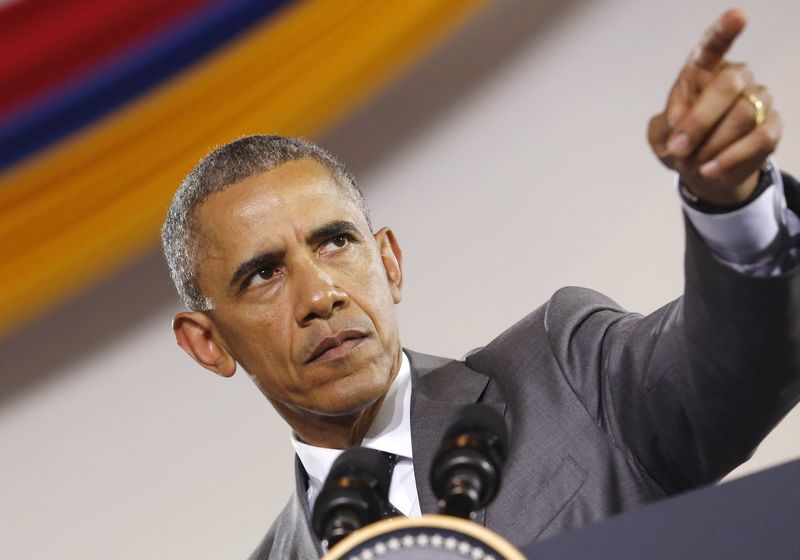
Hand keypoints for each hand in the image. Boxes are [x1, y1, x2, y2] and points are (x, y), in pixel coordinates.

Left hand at [648, 9, 781, 205]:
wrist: (702, 172)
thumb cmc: (679, 144)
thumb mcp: (661, 137)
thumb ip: (664, 128)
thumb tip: (682, 129)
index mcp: (703, 71)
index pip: (713, 44)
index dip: (724, 30)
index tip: (738, 16)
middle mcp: (736, 77)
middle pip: (729, 85)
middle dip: (699, 121)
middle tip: (679, 148)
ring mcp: (758, 99)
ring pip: (743, 115)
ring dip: (712, 145)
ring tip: (694, 162)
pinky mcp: (773, 125)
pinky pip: (759, 138)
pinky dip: (730, 157)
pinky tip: (710, 169)